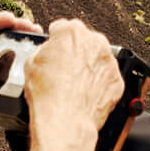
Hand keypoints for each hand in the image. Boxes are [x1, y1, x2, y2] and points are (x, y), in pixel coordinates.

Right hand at [23, 19, 121, 141]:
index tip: (55, 49)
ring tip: (75, 85)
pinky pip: (108, 78)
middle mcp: (94, 42)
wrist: (64, 122)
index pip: (63, 28)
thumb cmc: (48, 96)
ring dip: (89, 67)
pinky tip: (86, 94)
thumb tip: (47, 52)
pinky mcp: (117, 80)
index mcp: (71, 32)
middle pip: (84, 41)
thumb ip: (43, 50)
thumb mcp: (32, 64)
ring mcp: (108, 61)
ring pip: (98, 58)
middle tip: (65, 70)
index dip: (56, 40)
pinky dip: (99, 84)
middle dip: (76, 52)